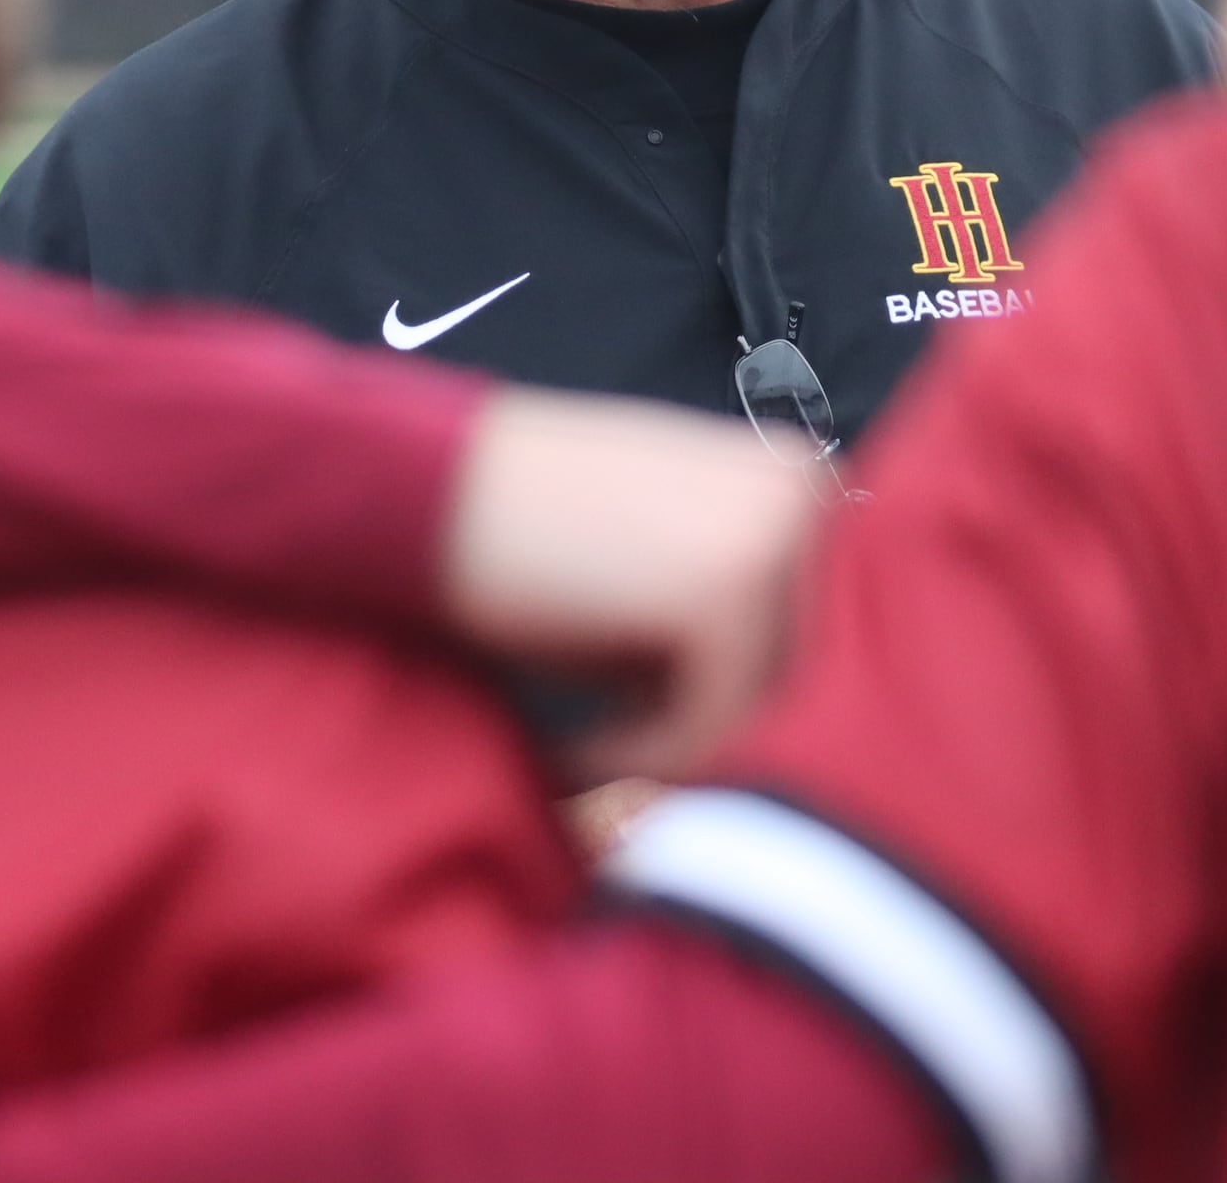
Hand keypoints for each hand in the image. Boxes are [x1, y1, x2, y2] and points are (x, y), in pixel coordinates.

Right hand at [441, 389, 821, 782]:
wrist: (423, 490)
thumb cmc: (528, 534)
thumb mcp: (661, 554)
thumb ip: (735, 607)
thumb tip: (776, 720)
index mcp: (790, 471)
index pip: (802, 623)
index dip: (722, 687)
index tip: (642, 728)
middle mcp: (797, 489)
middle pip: (789, 663)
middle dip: (700, 713)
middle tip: (609, 749)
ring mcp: (768, 535)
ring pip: (756, 700)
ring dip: (669, 739)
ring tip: (583, 749)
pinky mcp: (722, 593)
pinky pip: (707, 720)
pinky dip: (637, 754)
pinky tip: (571, 750)